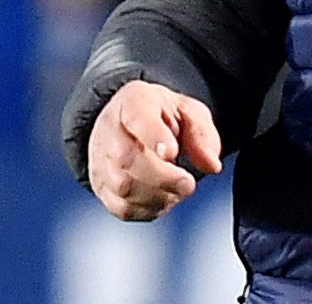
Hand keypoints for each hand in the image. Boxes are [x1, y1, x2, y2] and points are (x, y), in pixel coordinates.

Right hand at [87, 80, 223, 220]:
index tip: (172, 152)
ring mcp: (100, 159)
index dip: (154, 136)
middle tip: (188, 183)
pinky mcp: (101, 186)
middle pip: (127, 158)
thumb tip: (212, 164)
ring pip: (122, 186)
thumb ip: (202, 133)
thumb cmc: (163, 116)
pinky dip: (147, 210)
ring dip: (157, 196)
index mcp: (134, 100)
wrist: (132, 123)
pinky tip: (164, 199)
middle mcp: (109, 128)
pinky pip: (121, 207)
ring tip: (179, 189)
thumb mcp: (189, 112)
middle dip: (162, 177)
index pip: (137, 117)